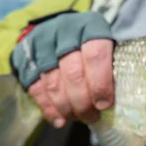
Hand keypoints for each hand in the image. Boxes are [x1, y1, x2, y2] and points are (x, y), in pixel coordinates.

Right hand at [11, 12, 114, 127]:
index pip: (95, 55)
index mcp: (89, 26)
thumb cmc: (92, 39)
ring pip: (53, 83)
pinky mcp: (25, 58)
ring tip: (78, 118)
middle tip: (92, 117)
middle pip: (73, 73)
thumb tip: (120, 94)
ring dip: (66, 107)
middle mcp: (63, 32)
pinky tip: (60, 119)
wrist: (60, 27)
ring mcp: (41, 45)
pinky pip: (35, 88)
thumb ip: (113, 61)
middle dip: (83, 101)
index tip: (104, 104)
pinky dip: (48, 107)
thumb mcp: (108, 40)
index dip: (100, 83)